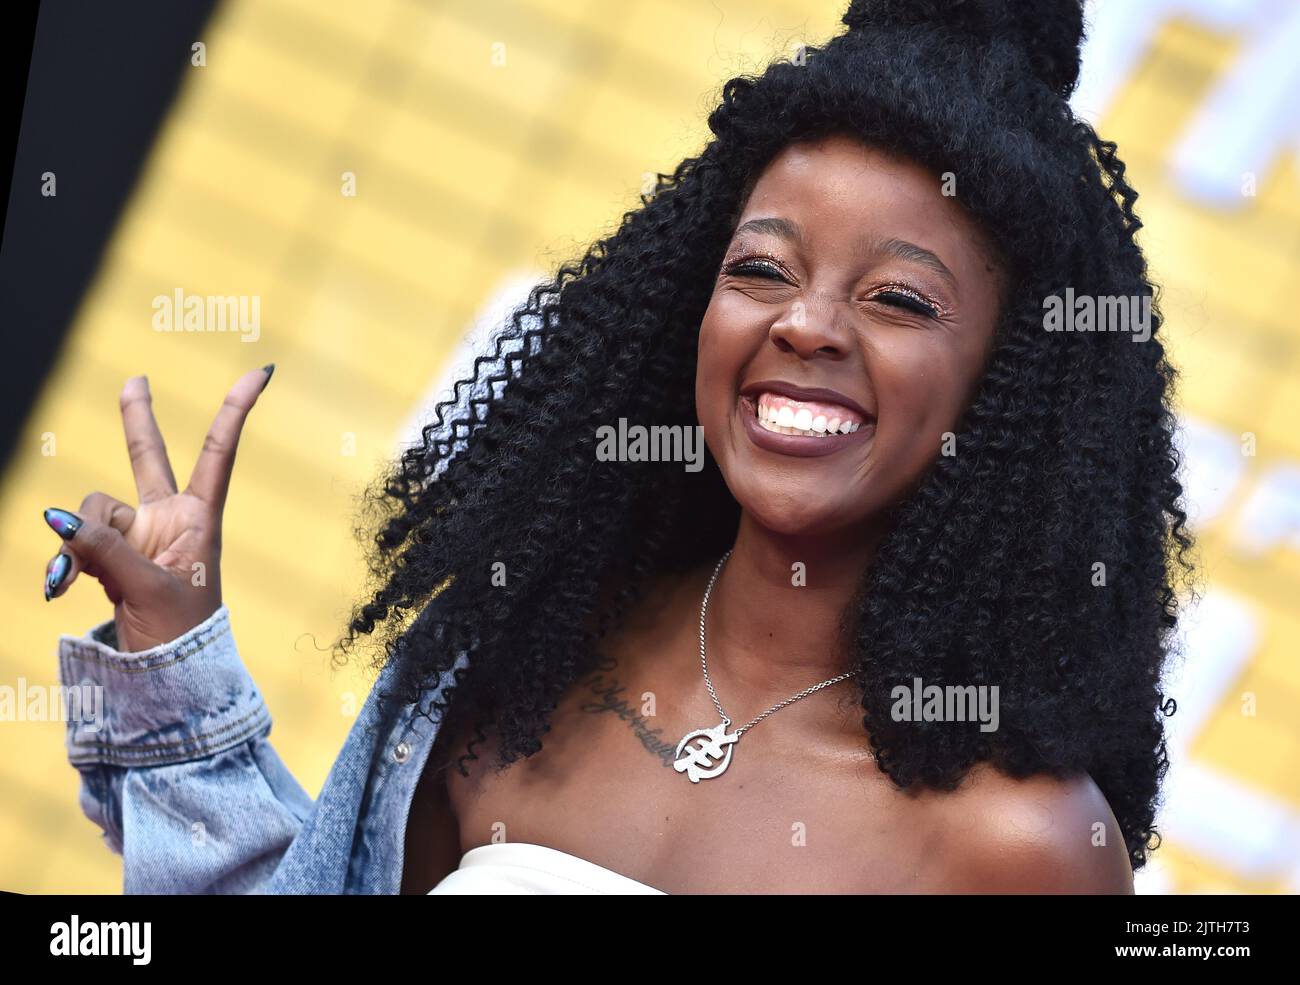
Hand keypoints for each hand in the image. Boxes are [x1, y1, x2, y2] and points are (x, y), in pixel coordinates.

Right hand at [43, 365, 274, 652]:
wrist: (167, 679)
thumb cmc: (178, 636)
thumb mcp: (145, 589)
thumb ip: (102, 547)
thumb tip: (57, 515)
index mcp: (199, 518)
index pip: (217, 453)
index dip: (235, 410)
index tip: (260, 371)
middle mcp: (169, 520)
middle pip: (149, 459)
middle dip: (136, 421)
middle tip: (136, 380)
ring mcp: (138, 538)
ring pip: (93, 510)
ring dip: (78, 539)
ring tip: (73, 579)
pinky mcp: (111, 557)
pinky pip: (77, 540)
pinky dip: (67, 558)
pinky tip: (60, 586)